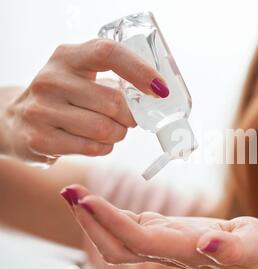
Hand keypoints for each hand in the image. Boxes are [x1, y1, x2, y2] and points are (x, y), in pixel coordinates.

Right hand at [0, 39, 167, 162]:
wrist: (18, 120)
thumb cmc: (65, 97)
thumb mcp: (81, 75)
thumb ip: (113, 78)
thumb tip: (158, 93)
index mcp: (67, 56)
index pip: (108, 53)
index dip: (140, 70)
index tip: (160, 89)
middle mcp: (51, 79)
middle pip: (114, 102)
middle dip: (130, 117)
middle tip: (128, 119)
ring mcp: (41, 110)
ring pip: (105, 129)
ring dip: (118, 134)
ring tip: (110, 130)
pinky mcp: (40, 139)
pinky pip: (93, 148)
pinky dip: (104, 148)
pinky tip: (94, 141)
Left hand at [60, 185, 257, 268]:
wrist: (241, 268)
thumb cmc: (251, 252)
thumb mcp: (256, 244)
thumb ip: (235, 245)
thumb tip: (208, 242)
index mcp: (184, 248)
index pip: (139, 240)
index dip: (112, 223)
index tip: (88, 201)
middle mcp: (164, 248)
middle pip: (116, 245)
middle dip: (90, 222)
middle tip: (69, 191)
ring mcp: (158, 242)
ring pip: (116, 238)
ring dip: (91, 217)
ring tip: (72, 191)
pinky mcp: (158, 233)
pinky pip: (126, 226)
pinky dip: (106, 213)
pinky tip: (93, 200)